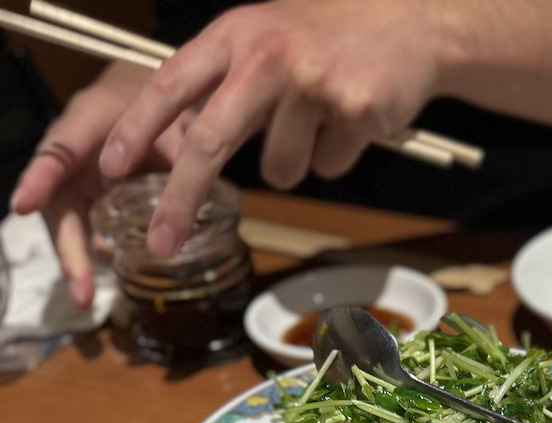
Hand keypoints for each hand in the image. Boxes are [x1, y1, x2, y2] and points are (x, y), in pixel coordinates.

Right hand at [9, 63, 182, 308]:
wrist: (153, 96)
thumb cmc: (160, 103)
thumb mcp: (176, 121)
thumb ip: (182, 157)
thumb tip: (195, 202)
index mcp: (88, 120)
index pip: (59, 150)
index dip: (40, 178)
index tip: (22, 205)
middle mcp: (74, 153)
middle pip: (57, 203)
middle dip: (67, 248)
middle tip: (81, 292)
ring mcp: (77, 178)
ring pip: (68, 222)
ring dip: (77, 261)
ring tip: (86, 296)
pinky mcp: (87, 197)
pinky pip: (85, 228)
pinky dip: (93, 254)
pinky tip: (102, 279)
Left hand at [96, 0, 551, 260]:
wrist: (411, 23)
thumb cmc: (328, 39)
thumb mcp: (265, 41)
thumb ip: (224, 84)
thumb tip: (178, 147)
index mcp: (236, 35)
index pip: (171, 85)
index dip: (137, 129)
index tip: (110, 168)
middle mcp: (267, 54)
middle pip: (210, 140)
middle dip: (182, 198)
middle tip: (162, 240)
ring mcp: (312, 83)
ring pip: (281, 169)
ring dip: (298, 162)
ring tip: (320, 123)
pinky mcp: (353, 110)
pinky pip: (329, 167)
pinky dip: (339, 156)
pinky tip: (353, 120)